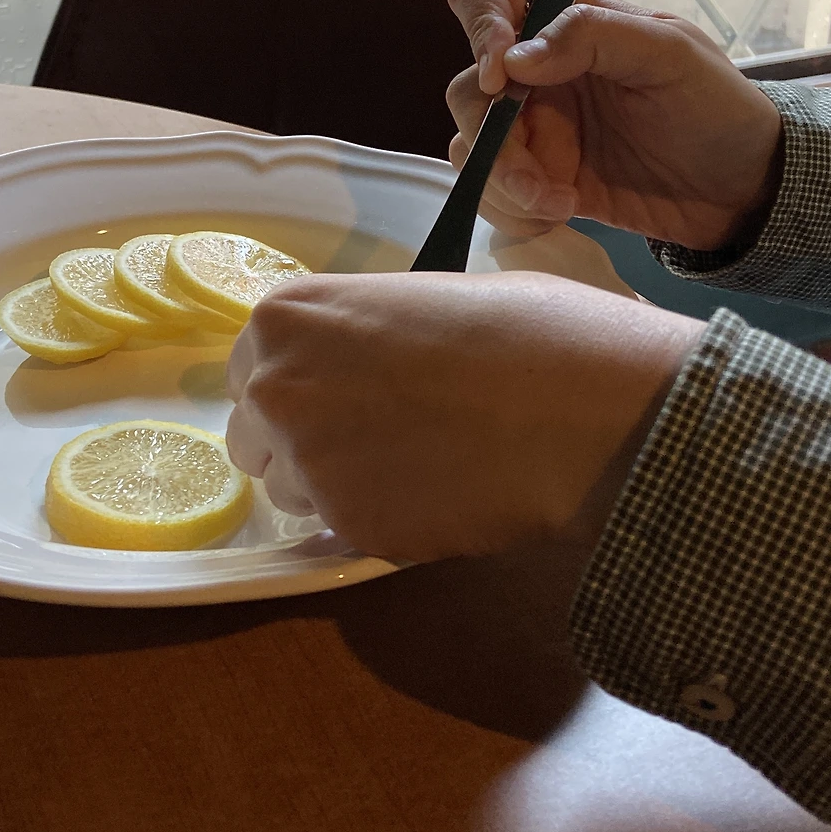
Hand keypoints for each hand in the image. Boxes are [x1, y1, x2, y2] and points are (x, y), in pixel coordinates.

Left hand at [225, 271, 702, 562]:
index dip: (298, 386)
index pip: (251, 370)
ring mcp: (306, 462)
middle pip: (256, 436)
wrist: (579, 401)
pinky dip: (384, 520)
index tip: (338, 394)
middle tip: (376, 436)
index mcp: (286, 316)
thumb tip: (356, 369)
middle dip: (301, 441)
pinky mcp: (350, 527)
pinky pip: (347, 529)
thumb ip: (356, 338)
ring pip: (294, 491)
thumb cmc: (518, 328)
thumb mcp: (416, 302)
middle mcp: (275, 388)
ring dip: (337, 485)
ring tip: (419, 463)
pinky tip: (443, 492)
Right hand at [445, 0, 783, 250]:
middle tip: (532, 167)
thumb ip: (594, 37)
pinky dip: (512, 206)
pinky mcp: (539, 179)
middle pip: (467, 87)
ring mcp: (535, 129)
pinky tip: (561, 210)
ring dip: (504, 178)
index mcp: (567, 24)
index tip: (502, 76)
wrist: (743, 192)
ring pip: (471, 144)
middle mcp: (538, 72)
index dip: (477, 27)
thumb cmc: (718, 108)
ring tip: (558, 199)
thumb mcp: (670, 54)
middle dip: (491, 133)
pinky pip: (492, 189)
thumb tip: (514, 59)